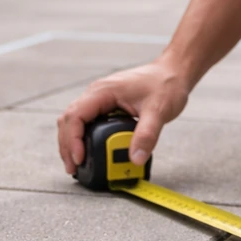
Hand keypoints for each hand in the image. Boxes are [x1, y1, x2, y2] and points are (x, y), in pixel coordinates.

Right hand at [57, 58, 190, 174]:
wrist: (173, 71)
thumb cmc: (165, 84)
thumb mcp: (158, 111)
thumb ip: (147, 135)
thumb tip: (136, 159)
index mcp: (103, 91)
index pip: (75, 115)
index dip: (73, 139)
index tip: (79, 158)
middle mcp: (96, 94)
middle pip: (68, 120)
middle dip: (67, 146)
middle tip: (73, 168)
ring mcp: (99, 100)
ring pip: (74, 122)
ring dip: (72, 143)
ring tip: (77, 164)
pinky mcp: (106, 106)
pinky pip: (86, 123)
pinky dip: (82, 138)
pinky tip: (88, 152)